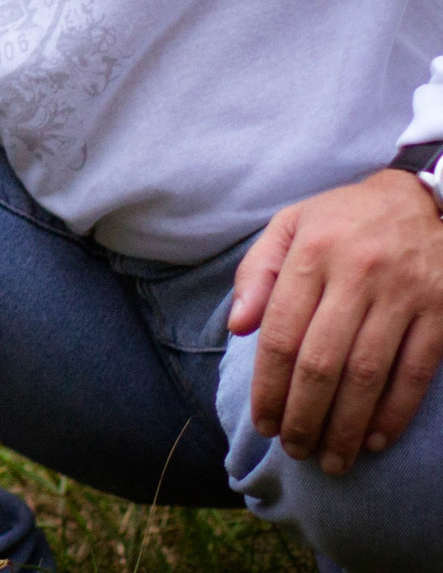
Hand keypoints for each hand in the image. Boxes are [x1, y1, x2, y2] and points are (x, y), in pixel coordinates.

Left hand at [231, 169, 442, 472]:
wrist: (421, 200)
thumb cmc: (343, 219)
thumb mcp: (289, 226)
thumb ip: (256, 273)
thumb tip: (237, 328)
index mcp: (311, 254)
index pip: (280, 334)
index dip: (268, 386)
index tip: (263, 422)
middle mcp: (356, 275)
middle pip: (322, 362)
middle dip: (304, 415)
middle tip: (294, 449)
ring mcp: (403, 295)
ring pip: (368, 374)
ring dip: (346, 425)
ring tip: (331, 459)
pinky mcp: (441, 312)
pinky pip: (416, 372)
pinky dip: (395, 412)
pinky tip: (375, 440)